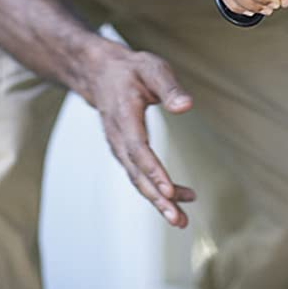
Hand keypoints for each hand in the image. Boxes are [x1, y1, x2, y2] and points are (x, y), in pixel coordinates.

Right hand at [84, 39, 195, 226]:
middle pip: (136, 174)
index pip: (138, 149)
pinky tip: (177, 198)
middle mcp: (118, 138)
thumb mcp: (153, 69)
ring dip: (157, 202)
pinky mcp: (125, 152)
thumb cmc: (132, 70)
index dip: (153, 171)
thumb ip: (170, 88)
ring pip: (137, 180)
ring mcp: (119, 148)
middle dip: (156, 198)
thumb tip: (186, 106)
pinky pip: (139, 176)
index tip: (169, 190)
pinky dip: (156, 190)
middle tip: (177, 218)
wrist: (101, 74)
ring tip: (181, 219)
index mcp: (124, 117)